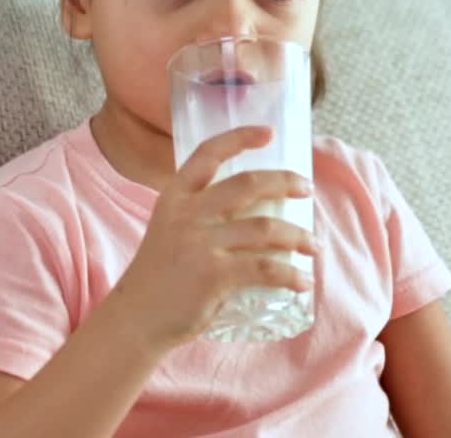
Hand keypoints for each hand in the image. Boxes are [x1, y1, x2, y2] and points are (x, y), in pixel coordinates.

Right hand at [106, 125, 316, 350]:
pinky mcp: (213, 276)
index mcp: (175, 197)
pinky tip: (303, 281)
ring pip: (265, 228)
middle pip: (247, 184)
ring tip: (313, 245)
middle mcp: (187, 214)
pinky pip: (264, 269)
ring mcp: (200, 244)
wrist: (136, 319)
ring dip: (298, 236)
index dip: (240, 138)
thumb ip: (201, 214)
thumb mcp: (171, 230)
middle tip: (307, 190)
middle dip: (285, 183)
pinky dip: (290, 275)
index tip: (268, 132)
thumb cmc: (161, 275)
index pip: (208, 154)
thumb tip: (254, 207)